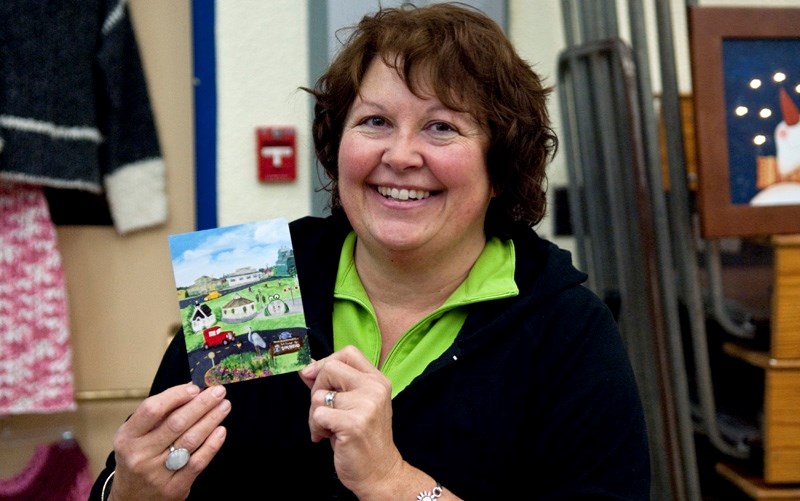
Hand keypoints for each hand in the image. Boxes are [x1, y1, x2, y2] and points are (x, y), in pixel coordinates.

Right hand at [108, 383, 230, 500]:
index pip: (152, 409)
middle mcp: (140, 455)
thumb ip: (158, 416)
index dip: (176, 395)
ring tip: (223, 406)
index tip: (195, 387)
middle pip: (177, 423)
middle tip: (218, 391)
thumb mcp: (135, 436)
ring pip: (190, 440)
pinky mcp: (174, 487)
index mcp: (128, 437)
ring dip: (211, 419)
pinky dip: (212, 444)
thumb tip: (191, 392)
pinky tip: (220, 430)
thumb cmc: (138, 458)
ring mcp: (157, 473)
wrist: (131, 498)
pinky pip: (198, 461)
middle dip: (202, 404)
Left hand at [299, 346, 403, 496]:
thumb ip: (332, 385)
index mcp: (377, 380)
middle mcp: (374, 388)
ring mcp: (365, 405)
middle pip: (330, 368)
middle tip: (323, 409)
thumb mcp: (354, 404)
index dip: (326, 362)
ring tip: (327, 428)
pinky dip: (315, 428)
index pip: (347, 353)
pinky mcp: (353, 423)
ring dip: (314, 415)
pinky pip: (317, 415)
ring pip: (318, 395)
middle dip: (316, 389)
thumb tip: (306, 368)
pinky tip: (325, 437)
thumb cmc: (364, 438)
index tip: (315, 377)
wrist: (379, 472)